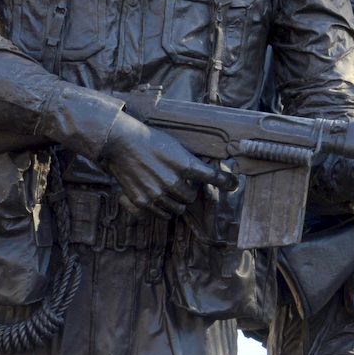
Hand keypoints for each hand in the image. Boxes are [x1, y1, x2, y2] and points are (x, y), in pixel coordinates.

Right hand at [101, 112, 236, 218]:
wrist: (120, 143)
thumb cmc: (149, 140)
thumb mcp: (175, 146)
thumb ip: (189, 162)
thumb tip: (202, 174)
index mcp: (184, 165)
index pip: (212, 178)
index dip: (226, 182)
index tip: (233, 185)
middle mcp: (172, 182)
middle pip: (192, 197)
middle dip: (190, 191)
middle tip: (181, 182)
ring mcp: (157, 194)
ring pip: (178, 208)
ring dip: (177, 201)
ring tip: (168, 189)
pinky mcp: (142, 202)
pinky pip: (160, 213)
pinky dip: (162, 208)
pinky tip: (157, 197)